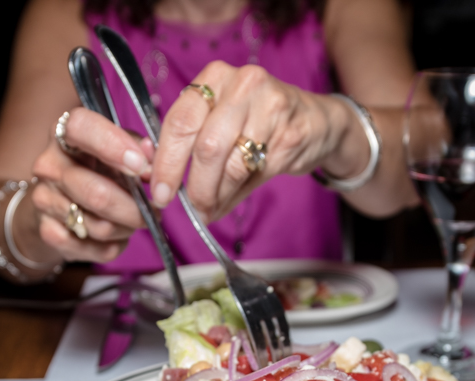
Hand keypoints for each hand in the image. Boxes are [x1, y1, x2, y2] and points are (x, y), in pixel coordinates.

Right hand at [24, 107, 153, 262]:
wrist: (61, 204)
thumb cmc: (98, 169)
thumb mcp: (119, 150)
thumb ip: (140, 150)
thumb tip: (153, 162)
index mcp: (66, 133)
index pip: (80, 127)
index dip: (112, 145)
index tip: (140, 166)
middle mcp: (49, 164)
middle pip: (96, 193)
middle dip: (134, 208)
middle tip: (154, 211)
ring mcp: (44, 199)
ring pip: (100, 226)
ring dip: (127, 228)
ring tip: (132, 220)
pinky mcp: (48, 231)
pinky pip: (94, 248)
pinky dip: (114, 246)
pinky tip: (115, 236)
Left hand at [149, 62, 366, 218]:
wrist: (317, 121)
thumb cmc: (258, 119)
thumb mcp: (221, 116)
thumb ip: (190, 140)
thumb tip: (156, 178)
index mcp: (215, 76)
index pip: (181, 121)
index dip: (166, 162)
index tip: (159, 192)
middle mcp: (243, 85)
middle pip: (206, 146)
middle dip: (195, 186)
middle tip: (190, 208)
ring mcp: (271, 108)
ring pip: (231, 166)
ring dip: (216, 196)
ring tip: (209, 209)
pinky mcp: (290, 135)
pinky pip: (255, 175)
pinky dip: (236, 196)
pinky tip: (228, 202)